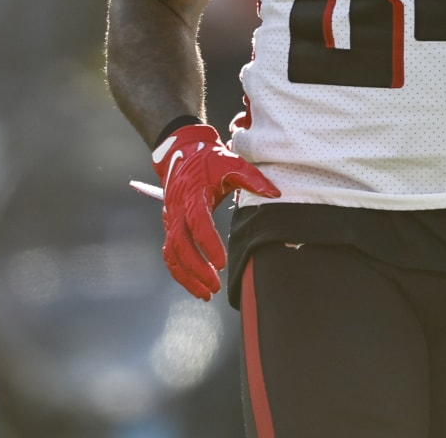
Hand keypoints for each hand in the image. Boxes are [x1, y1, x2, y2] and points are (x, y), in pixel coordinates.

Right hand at [139, 123, 279, 299]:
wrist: (181, 152)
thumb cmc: (209, 159)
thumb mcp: (231, 162)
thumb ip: (252, 178)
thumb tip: (275, 193)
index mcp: (192, 193)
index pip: (197, 221)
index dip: (208, 243)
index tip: (221, 262)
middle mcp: (177, 209)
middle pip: (180, 244)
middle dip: (197, 268)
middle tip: (216, 285)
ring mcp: (171, 219)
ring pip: (172, 253)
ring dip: (187, 276)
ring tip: (207, 293)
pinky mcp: (170, 227)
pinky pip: (170, 254)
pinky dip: (180, 273)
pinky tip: (196, 287)